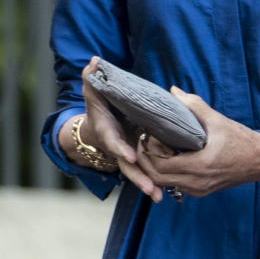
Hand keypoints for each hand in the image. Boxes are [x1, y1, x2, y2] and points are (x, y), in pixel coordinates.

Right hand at [74, 57, 163, 201]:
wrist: (98, 124)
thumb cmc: (99, 106)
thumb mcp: (94, 91)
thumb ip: (93, 77)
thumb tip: (94, 61)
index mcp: (109, 132)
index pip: (114, 142)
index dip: (121, 149)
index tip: (131, 156)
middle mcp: (117, 147)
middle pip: (127, 165)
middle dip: (139, 177)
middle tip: (151, 189)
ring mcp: (127, 154)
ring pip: (137, 173)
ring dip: (147, 185)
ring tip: (160, 197)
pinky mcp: (138, 157)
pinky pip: (147, 171)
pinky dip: (154, 182)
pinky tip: (167, 193)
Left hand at [134, 87, 259, 198]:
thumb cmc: (242, 140)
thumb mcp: (218, 121)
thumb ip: (194, 106)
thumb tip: (174, 91)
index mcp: (199, 165)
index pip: (160, 165)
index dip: (149, 152)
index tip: (148, 137)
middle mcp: (196, 182)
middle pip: (157, 178)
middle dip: (147, 162)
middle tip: (146, 144)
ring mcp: (199, 189)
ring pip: (165, 184)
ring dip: (156, 170)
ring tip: (156, 151)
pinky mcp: (202, 191)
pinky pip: (177, 186)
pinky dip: (169, 175)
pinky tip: (171, 160)